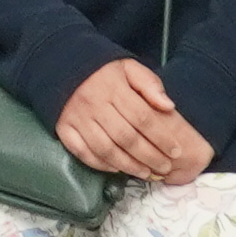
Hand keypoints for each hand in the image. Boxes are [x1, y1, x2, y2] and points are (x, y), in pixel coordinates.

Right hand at [55, 57, 207, 184]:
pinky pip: (82, 152)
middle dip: (149, 156)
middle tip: (164, 167)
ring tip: (146, 173)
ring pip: (105, 149)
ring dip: (128, 165)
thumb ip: (150, 84)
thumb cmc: (101, 69)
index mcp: (113, 87)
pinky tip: (116, 169)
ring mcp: (77, 118)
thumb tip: (169, 106)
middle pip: (126, 137)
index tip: (175, 150)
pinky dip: (100, 164)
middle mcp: (94, 104)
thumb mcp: (128, 67)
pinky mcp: (63, 128)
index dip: (161, 137)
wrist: (60, 63)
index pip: (142, 117)